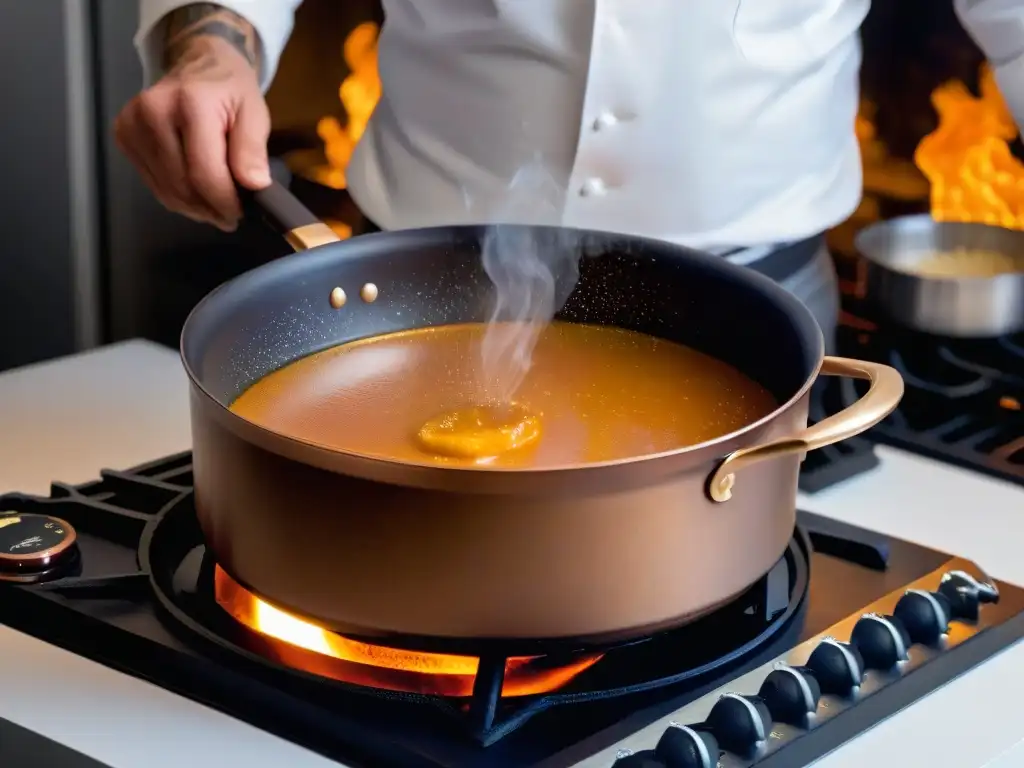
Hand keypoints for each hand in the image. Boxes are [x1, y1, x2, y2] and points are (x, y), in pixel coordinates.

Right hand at [114, 35, 270, 230]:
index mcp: (190, 104)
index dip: (225, 202)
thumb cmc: (230, 90)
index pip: (204, 173)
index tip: (242, 212)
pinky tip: (195, 188)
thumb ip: (252, 149)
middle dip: (211, 208)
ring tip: (216, 202)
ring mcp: (132, 124)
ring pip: (167, 192)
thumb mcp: (254, 114)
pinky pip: (154, 185)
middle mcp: (153, 112)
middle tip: (232, 212)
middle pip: (183, 187)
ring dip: (195, 207)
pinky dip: (178, 196)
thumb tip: (253, 185)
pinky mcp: (123, 136)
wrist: (198, 63)